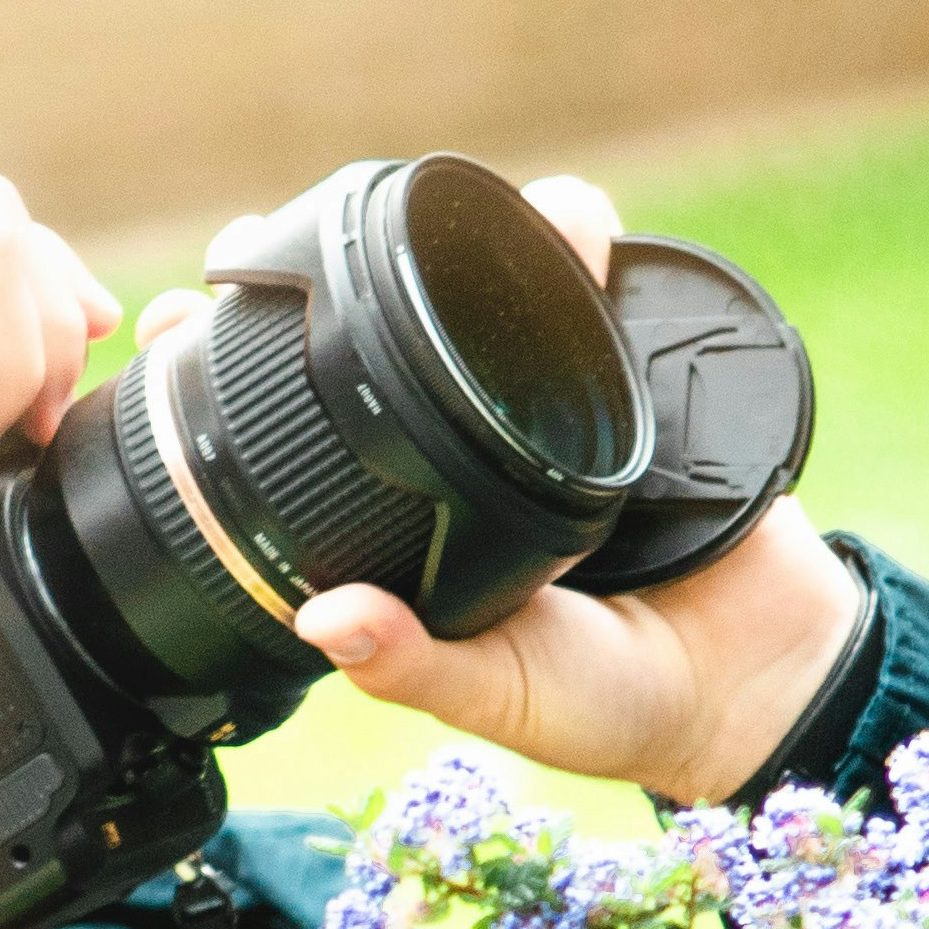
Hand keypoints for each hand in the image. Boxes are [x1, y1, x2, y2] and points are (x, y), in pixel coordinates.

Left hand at [133, 174, 860, 809]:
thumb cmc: (615, 705)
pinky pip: (593, 278)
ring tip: (436, 222)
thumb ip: (416, 665)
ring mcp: (543, 400)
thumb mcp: (502, 696)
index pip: (300, 424)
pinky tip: (569, 222)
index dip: (231, 370)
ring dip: (453, 233)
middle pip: (376, 324)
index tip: (168, 322)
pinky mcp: (632, 369)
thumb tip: (320, 622)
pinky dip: (580, 232)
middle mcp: (461, 444)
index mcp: (410, 518)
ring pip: (478, 284)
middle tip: (265, 237)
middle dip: (323, 261)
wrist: (760, 680)